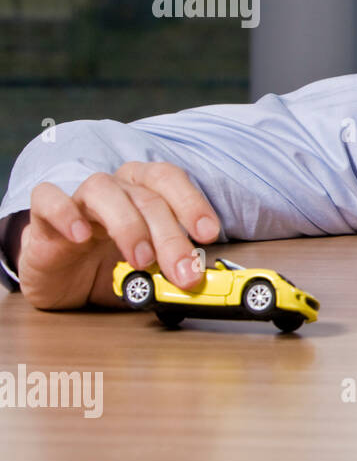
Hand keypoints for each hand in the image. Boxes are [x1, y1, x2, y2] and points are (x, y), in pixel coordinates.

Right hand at [12, 161, 220, 309]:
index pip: (170, 179)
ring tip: (141, 260)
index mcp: (143, 191)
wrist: (60, 279)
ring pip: (103, 190)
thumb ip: (171, 270)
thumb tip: (200, 281)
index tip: (209, 234)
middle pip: (146, 196)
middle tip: (183, 271)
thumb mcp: (149, 271)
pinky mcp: (43, 219)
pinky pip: (47, 199)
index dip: (191, 202)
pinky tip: (81, 237)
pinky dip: (65, 213)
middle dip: (171, 235)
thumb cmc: (108, 265)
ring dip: (128, 225)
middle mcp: (115, 190)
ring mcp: (78, 202)